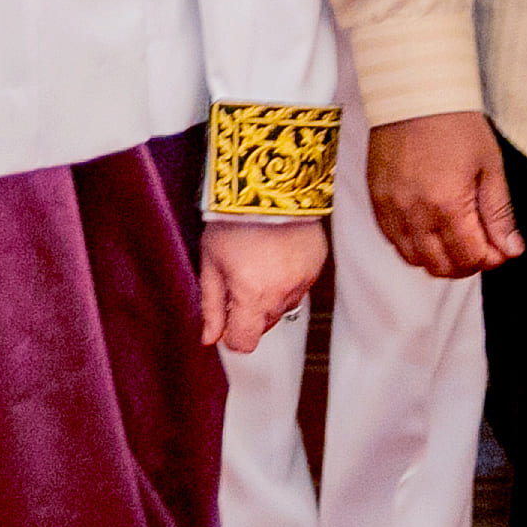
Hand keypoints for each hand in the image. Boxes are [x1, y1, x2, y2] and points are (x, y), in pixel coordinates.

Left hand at [200, 218, 328, 352]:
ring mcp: (303, 280)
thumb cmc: (233, 219)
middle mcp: (282, 293)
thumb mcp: (211, 262)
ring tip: (258, 264)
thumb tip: (210, 337)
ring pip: (284, 306)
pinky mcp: (316, 265)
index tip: (226, 322)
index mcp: (253, 296)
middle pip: (264, 325)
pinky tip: (276, 256)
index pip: (245, 342)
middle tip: (238, 281)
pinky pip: (300, 286)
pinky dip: (288, 279)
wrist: (269, 184)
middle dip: (250, 313)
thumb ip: (211, 305)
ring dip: (270, 297)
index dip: (232, 336)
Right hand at [368, 110, 524, 279]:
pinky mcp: (376, 200)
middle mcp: (415, 213)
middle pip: (441, 267)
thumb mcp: (489, 165)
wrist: (413, 92)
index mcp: (448, 205)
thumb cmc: (454, 122)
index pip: (471, 257)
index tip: (499, 248)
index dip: (490, 259)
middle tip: (480, 247)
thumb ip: (499, 214)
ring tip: (455, 240)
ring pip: (414, 259)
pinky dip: (412, 245)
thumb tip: (511, 250)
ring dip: (438, 259)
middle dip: (466, 265)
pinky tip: (428, 230)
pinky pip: (392, 241)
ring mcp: (391, 209)